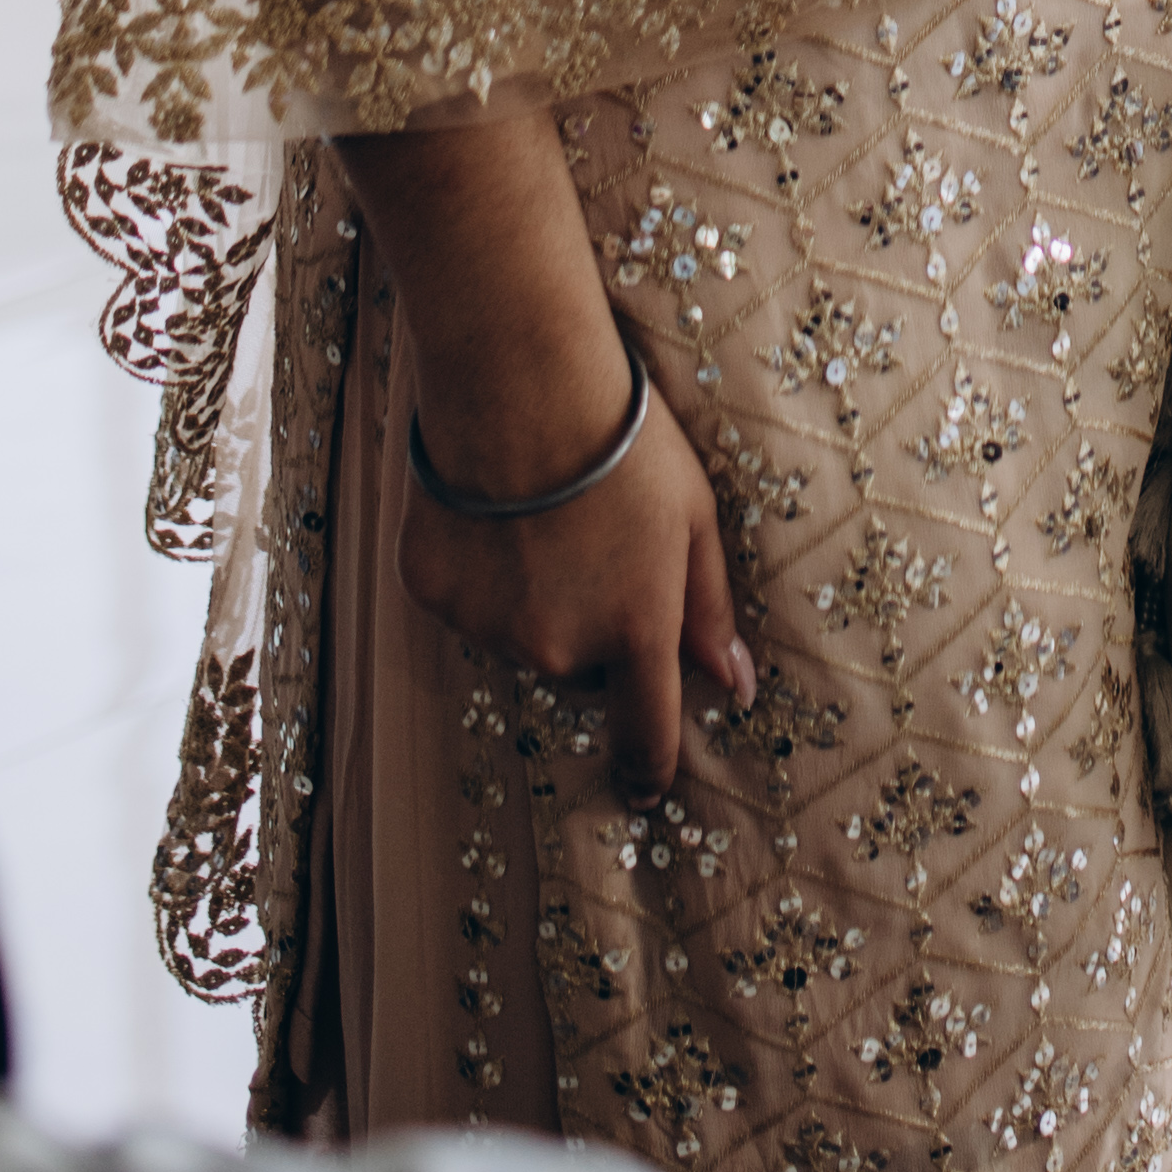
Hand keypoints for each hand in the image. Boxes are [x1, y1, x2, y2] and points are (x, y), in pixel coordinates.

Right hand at [337, 111, 750, 802]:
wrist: (519, 380)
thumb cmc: (624, 439)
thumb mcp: (693, 516)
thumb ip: (709, 610)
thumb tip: (736, 685)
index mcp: (636, 631)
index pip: (646, 733)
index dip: (648, 769)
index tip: (645, 791)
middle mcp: (562, 648)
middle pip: (581, 665)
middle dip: (591, 623)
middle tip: (590, 540)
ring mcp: (491, 627)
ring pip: (519, 632)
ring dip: (532, 594)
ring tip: (538, 509)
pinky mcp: (435, 595)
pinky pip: (465, 601)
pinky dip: (477, 570)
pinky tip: (489, 506)